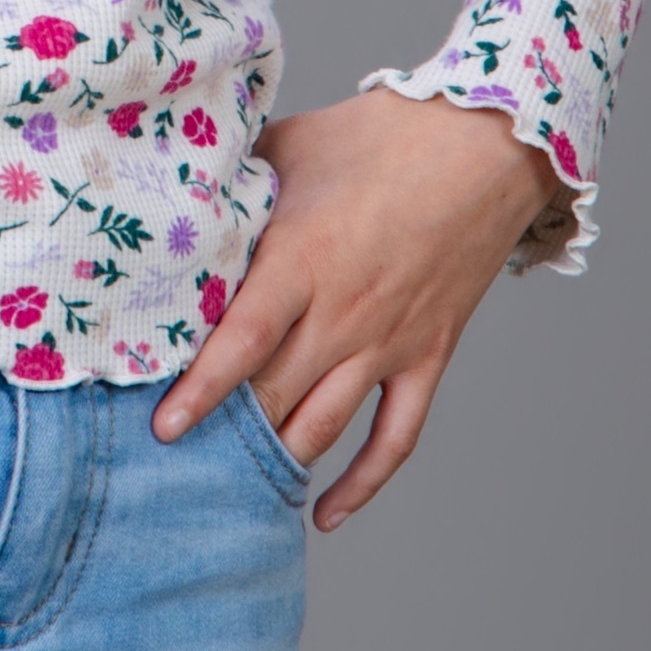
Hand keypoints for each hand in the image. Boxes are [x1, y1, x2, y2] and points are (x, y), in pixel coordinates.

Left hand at [154, 87, 560, 531]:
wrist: (486, 142)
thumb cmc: (381, 135)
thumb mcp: (289, 145)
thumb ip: (233, 182)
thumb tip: (176, 199)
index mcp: (303, 259)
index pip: (240, 344)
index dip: (199, 392)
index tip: (164, 428)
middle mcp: (343, 313)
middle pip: (273, 396)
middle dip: (226, 432)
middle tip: (179, 458)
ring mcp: (389, 342)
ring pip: (322, 426)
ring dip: (277, 457)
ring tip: (231, 481)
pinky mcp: (429, 356)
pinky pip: (394, 438)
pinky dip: (361, 484)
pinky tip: (324, 514)